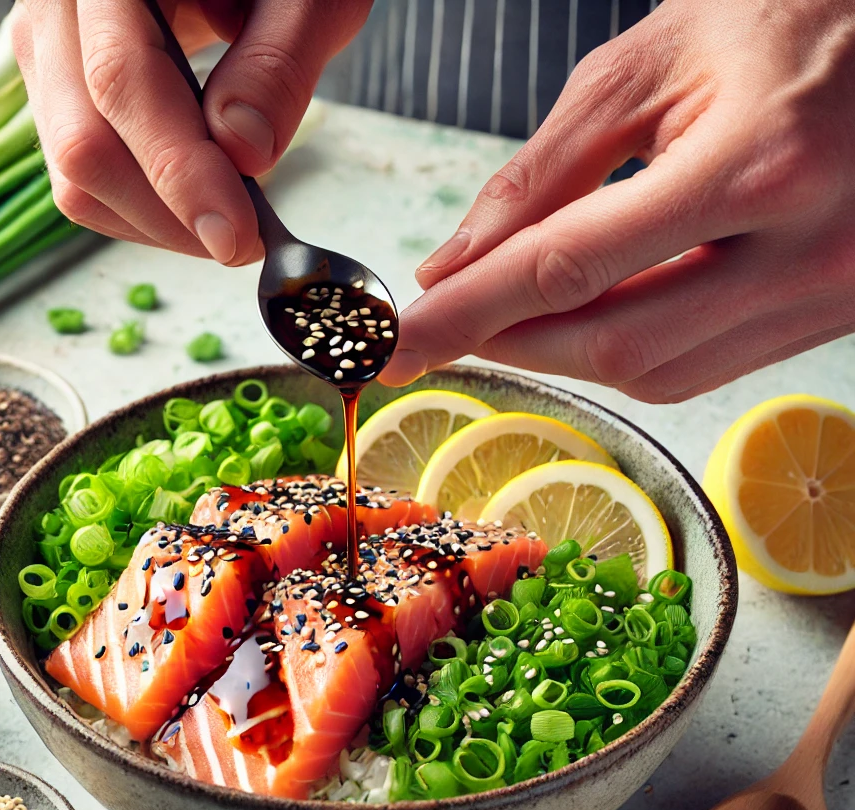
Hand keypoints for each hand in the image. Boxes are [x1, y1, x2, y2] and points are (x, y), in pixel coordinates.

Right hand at [12, 0, 370, 262]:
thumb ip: (278, 62)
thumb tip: (243, 150)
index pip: (122, 79)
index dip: (179, 169)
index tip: (236, 235)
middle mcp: (57, 11)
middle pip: (84, 144)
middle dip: (171, 216)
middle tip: (248, 241)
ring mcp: (50, 59)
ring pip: (77, 179)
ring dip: (160, 225)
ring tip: (232, 220)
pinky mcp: (61, 102)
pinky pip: (87, 185)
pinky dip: (148, 215)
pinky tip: (203, 205)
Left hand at [381, 0, 854, 401]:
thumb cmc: (785, 19)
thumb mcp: (649, 65)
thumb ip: (541, 173)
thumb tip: (454, 266)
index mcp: (759, 161)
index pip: (573, 268)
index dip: (470, 314)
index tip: (397, 343)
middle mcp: (804, 249)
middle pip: (612, 345)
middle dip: (510, 341)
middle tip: (447, 324)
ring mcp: (827, 294)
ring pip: (655, 374)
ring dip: (563, 354)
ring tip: (510, 314)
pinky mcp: (828, 316)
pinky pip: (699, 368)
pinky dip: (625, 353)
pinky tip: (586, 317)